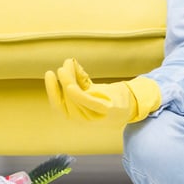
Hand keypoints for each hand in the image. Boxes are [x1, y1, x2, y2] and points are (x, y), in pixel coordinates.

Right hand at [45, 58, 160, 124]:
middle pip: (66, 103)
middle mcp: (86, 119)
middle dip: (59, 84)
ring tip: (66, 67)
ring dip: (68, 83)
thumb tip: (68, 64)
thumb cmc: (111, 97)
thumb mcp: (92, 90)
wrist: (134, 104)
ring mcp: (96, 116)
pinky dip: (77, 95)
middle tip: (60, 68)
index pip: (60, 107)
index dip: (52, 91)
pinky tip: (70, 85)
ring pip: (75, 100)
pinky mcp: (107, 110)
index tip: (49, 74)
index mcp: (80, 116)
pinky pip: (88, 103)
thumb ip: (80, 80)